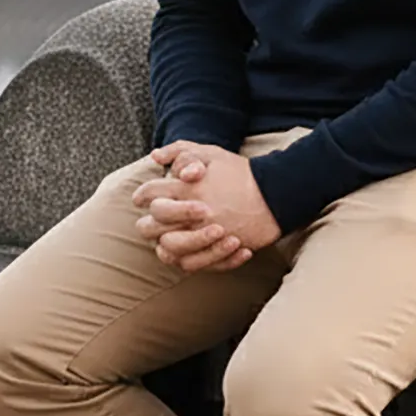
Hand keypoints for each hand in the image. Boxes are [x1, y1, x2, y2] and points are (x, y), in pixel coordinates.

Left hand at [129, 141, 281, 271]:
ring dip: (164, 243)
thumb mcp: (210, 153)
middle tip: (154, 219)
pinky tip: (187, 250)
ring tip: (168, 237)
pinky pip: (191, 264)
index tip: (142, 197)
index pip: (149, 195)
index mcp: (185, 188)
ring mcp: (203, 235)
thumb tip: (154, 156)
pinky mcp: (216, 250)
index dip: (142, 195)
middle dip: (149, 222)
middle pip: (150, 227)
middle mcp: (190, 214)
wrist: (273, 196)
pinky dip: (186, 259)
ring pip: (168, 249)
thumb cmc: (240, 173)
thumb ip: (180, 151)